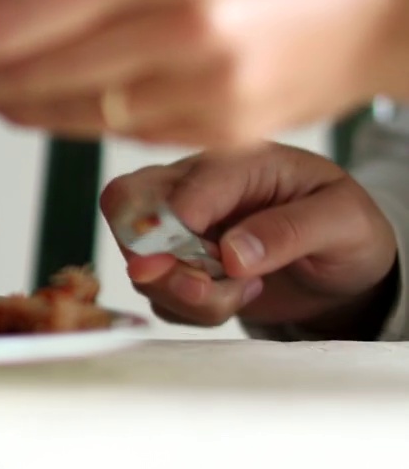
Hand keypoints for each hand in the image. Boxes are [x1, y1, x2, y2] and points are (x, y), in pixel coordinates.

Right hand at [99, 143, 398, 337]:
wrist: (344, 264)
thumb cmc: (344, 226)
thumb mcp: (344, 221)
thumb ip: (290, 230)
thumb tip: (232, 254)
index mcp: (234, 160)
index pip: (179, 187)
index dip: (181, 230)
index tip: (218, 263)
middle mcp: (193, 184)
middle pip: (125, 203)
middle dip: (157, 258)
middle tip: (208, 285)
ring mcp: (176, 222)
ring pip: (138, 258)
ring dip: (186, 293)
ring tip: (245, 289)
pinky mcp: (174, 261)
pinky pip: (155, 292)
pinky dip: (190, 308)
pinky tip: (235, 293)